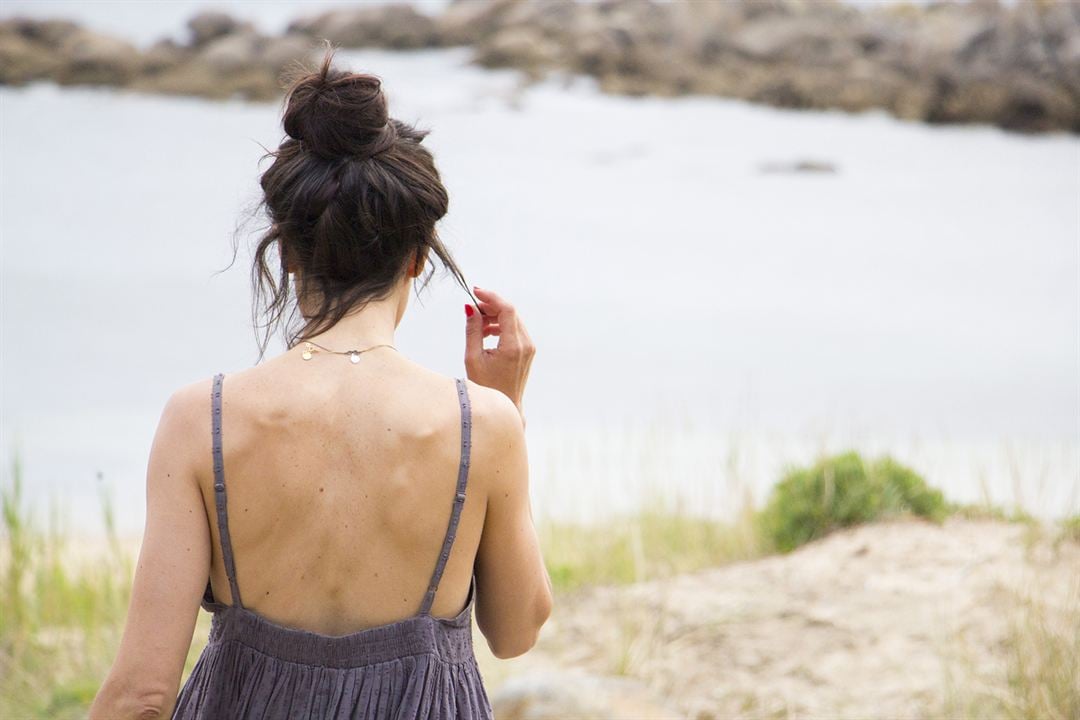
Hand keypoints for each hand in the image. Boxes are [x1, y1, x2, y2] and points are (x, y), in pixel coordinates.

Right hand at [464, 286, 534, 423]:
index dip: (491, 297)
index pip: (507, 310)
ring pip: (513, 320)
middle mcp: (526, 344)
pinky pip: (515, 330)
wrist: (504, 406)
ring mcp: (529, 347)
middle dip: (491, 306)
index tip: (475, 291)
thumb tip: (470, 308)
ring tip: (476, 323)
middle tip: (472, 308)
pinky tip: (486, 332)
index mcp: (513, 346)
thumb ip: (473, 330)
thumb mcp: (473, 358)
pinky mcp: (528, 350)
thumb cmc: (486, 386)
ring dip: (495, 316)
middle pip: (510, 312)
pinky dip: (500, 325)